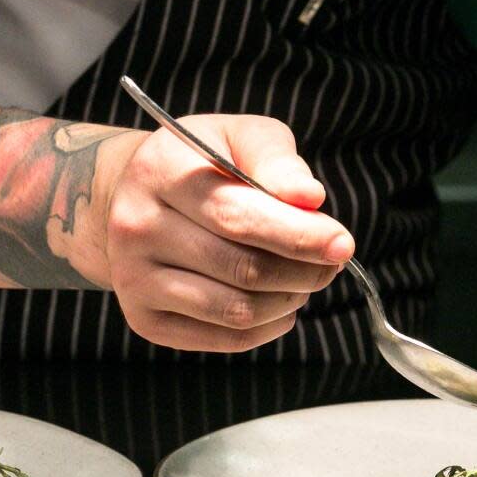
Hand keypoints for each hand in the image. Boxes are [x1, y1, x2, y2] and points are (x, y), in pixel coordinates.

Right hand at [101, 114, 352, 351]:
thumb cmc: (202, 164)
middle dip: (304, 270)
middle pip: (242, 268)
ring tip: (304, 278)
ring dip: (289, 299)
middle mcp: (136, 228)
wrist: (135, 197)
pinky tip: (278, 301)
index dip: (299, 235)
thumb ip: (275, 160)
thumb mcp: (238, 137)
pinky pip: (225, 338)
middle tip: (331, 262)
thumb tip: (310, 199)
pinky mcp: (146, 320)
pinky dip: (269, 326)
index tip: (342, 243)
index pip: (237, 216)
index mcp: (160, 172)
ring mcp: (135, 279)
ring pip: (237, 310)